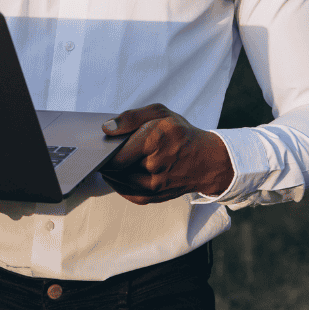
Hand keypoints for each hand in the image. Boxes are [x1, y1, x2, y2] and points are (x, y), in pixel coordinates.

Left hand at [101, 103, 233, 203]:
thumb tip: (107, 128)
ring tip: (109, 162)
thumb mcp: (159, 113)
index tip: (99, 146)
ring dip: (111, 174)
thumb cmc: (181, 133)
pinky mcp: (158, 196)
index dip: (103, 152)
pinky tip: (118, 175)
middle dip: (106, 161)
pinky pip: (131, 194)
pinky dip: (120, 185)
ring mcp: (158, 184)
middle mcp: (156, 164)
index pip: (117, 154)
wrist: (209, 160)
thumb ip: (130, 117)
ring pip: (122, 182)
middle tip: (102, 154)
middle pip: (117, 168)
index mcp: (155, 140)